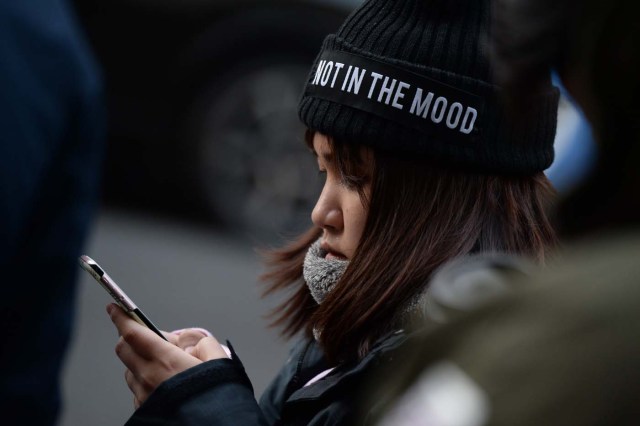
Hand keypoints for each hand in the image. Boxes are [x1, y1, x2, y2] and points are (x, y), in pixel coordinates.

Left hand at [107, 304, 227, 407]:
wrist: (213, 424)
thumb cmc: (214, 397)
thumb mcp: (220, 361)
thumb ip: (205, 344)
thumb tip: (192, 344)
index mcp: (166, 360)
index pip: (133, 333)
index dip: (121, 317)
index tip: (115, 307)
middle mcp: (149, 377)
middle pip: (123, 348)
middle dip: (129, 336)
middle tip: (149, 336)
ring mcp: (144, 395)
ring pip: (129, 369)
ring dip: (138, 361)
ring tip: (161, 364)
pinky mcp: (144, 409)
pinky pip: (136, 389)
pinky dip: (144, 380)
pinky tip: (162, 383)